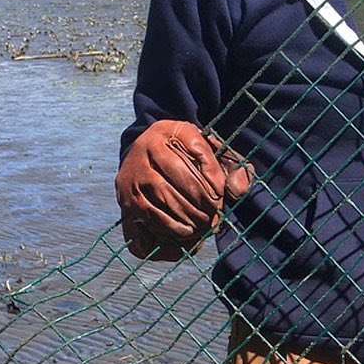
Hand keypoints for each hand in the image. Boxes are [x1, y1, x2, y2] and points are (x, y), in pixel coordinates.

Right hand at [115, 120, 252, 260]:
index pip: (195, 148)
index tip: (221, 192)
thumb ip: (232, 166)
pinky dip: (169, 227)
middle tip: (215, 213)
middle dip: (199, 199)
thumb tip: (238, 190)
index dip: (211, 172)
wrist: (148, 157)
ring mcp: (131, 174)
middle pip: (176, 176)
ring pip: (160, 198)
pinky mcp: (126, 198)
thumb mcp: (209, 151)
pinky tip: (186, 232)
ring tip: (203, 225)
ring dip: (185, 216)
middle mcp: (144, 148)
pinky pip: (148, 216)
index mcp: (167, 131)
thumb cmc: (186, 155)